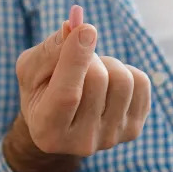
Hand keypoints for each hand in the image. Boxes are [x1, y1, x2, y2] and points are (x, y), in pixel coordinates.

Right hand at [14, 5, 150, 156]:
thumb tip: (79, 28)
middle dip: (88, 56)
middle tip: (77, 58)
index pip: (67, 95)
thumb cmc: (41, 89)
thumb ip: (49, 50)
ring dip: (107, 63)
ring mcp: (110, 139)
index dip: (76, 59)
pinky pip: (141, 83)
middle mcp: (81, 143)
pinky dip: (126, 71)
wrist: (61, 121)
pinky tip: (109, 84)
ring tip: (91, 72)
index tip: (85, 28)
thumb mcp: (31, 68)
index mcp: (47, 130)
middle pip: (98, 80)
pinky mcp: (133, 129)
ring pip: (123, 80)